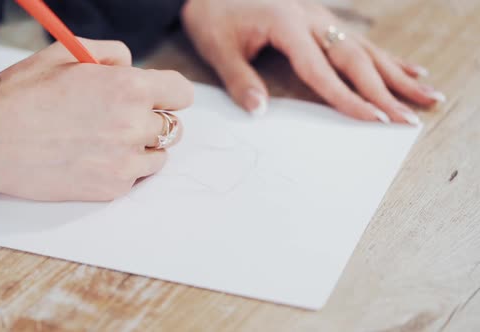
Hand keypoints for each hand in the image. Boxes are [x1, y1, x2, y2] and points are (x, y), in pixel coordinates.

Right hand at [0, 38, 193, 200]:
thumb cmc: (23, 95)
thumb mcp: (67, 53)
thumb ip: (111, 54)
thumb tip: (132, 66)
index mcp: (129, 87)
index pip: (183, 93)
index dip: (170, 93)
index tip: (158, 98)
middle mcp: (134, 125)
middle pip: (173, 126)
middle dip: (152, 119)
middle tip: (122, 119)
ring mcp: (125, 160)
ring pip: (160, 154)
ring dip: (143, 147)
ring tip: (107, 141)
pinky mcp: (112, 188)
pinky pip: (136, 176)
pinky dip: (124, 168)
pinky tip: (94, 159)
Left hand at [181, 0, 445, 123]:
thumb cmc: (214, 19)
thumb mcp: (219, 50)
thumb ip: (240, 80)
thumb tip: (259, 112)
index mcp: (287, 24)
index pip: (322, 70)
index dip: (348, 98)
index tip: (374, 119)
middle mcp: (311, 18)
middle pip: (356, 58)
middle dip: (385, 91)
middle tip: (410, 118)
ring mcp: (320, 18)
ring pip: (367, 48)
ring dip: (398, 74)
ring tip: (428, 96)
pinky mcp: (322, 21)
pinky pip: (360, 41)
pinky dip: (387, 58)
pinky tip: (411, 70)